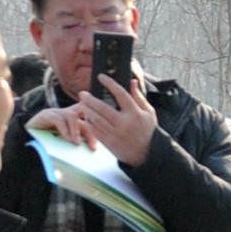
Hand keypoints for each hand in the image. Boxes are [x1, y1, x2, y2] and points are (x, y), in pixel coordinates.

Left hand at [36, 73, 158, 167]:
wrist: (147, 154)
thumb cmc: (148, 131)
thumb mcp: (148, 112)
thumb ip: (139, 96)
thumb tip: (132, 81)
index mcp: (134, 113)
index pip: (120, 94)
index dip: (109, 83)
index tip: (101, 77)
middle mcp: (124, 123)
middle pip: (103, 107)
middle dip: (90, 99)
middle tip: (82, 94)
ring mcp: (115, 133)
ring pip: (96, 119)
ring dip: (86, 110)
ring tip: (81, 104)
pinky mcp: (109, 142)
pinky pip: (95, 131)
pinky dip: (88, 123)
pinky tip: (84, 117)